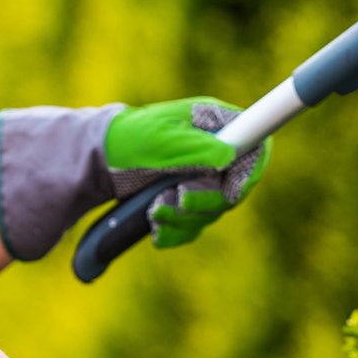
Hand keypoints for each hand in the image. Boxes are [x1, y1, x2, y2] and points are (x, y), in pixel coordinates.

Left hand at [105, 97, 270, 247]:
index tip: (232, 190)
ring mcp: (204, 180)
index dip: (251, 172)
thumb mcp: (162, 139)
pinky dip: (174, 231)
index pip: (256, 148)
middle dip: (205, 200)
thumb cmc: (130, 139)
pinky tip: (154, 225)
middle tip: (179, 199)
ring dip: (183, 217)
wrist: (101, 161)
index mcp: (217, 126)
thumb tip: (230, 157)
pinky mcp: (189, 203)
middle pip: (235, 189)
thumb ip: (198, 147)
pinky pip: (194, 227)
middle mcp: (216, 154)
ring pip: (213, 212)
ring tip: (154, 208)